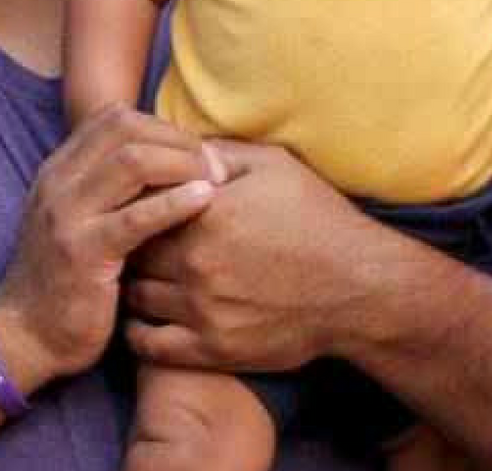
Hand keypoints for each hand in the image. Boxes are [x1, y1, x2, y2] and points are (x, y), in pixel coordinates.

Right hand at [0, 105, 215, 386]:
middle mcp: (58, 183)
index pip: (114, 118)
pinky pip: (136, 217)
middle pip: (126, 129)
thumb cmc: (67, 281)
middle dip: (178, 140)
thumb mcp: (80, 222)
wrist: (24, 334)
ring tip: (216, 182)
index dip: (162, 126)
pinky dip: (176, 203)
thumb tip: (170, 163)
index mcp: (58, 170)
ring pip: (132, 162)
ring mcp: (67, 216)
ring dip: (183, 164)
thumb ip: (111, 191)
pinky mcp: (83, 253)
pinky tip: (204, 202)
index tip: (197, 153)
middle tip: (216, 166)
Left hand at [123, 140, 403, 372]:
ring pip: (136, 296)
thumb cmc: (317, 219)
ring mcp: (202, 309)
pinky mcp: (213, 348)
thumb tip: (173, 144)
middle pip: (132, 252)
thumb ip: (216, 152)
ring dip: (134, 286)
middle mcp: (195, 262)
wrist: (360, 288)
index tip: (139, 206)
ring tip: (145, 277)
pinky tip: (146, 318)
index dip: (135, 205)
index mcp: (203, 212)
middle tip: (135, 242)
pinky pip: (149, 345)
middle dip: (131, 245)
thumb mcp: (271, 165)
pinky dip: (138, 332)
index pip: (138, 205)